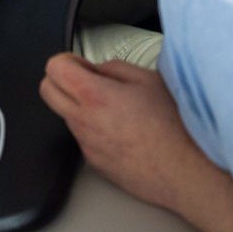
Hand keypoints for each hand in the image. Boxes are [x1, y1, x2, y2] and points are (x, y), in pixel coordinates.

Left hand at [39, 53, 214, 213]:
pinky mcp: (95, 164)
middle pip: (47, 91)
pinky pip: (84, 138)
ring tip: (114, 107)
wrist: (185, 171)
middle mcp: (83, 122)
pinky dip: (93, 129)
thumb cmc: (174, 127)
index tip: (81, 63)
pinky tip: (121, 130)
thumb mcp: (148, 80)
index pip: (54, 68)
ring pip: (66, 116)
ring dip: (79, 106)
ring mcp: (87, 146)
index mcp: (94, 96)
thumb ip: (114, 68)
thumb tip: (99, 70)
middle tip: (85, 79)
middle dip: (60, 80)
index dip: (67, 60)